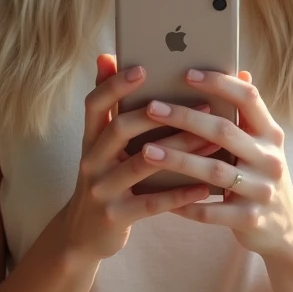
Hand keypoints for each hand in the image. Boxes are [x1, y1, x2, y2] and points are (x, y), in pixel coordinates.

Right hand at [58, 54, 213, 262]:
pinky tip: (204, 187)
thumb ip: (110, 107)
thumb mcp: (100, 146)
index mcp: (90, 139)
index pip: (95, 103)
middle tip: (199, 101)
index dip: (115, 84)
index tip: (143, 67)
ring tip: (210, 140)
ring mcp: (101, 190)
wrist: (82, 235)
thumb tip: (107, 56)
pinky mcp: (115, 216)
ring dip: (179, 149)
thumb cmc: (105, 180)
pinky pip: (151, 202)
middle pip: (119, 128)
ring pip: (142, 163)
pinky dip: (179, 194)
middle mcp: (90, 161)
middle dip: (158, 113)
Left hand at [142, 69, 292, 262]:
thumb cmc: (260, 174)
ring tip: (145, 150)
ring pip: (213, 171)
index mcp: (271, 133)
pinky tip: (156, 194)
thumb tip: (240, 69)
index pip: (248, 98)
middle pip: (224, 131)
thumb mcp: (261, 143)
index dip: (219, 83)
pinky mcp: (250, 219)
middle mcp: (270, 158)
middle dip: (185, 118)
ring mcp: (262, 190)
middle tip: (151, 108)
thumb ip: (247, 114)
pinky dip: (183, 202)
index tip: (186, 73)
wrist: (286, 227)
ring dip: (178, 159)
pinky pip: (210, 211)